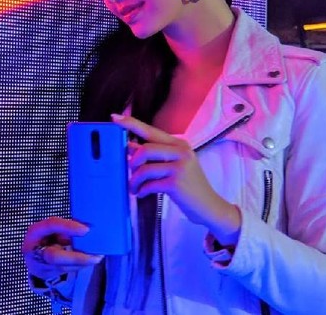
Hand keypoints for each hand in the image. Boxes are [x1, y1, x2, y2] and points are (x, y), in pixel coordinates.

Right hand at [22, 217, 103, 280]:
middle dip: (76, 257)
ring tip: (98, 257)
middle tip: (96, 257)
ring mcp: (39, 265)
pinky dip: (80, 266)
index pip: (51, 225)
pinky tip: (91, 261)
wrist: (33, 258)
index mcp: (34, 232)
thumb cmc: (45, 238)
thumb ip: (65, 228)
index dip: (68, 227)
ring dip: (82, 263)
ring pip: (63, 267)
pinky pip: (66, 271)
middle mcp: (34, 250)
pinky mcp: (47, 275)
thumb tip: (86, 227)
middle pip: (54, 256)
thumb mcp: (51, 229)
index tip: (86, 230)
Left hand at [111, 113, 240, 245]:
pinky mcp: (176, 184)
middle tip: (131, 173)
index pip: (150, 131)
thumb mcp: (174, 166)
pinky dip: (142, 190)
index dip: (131, 124)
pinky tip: (143, 194)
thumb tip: (130, 146)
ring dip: (135, 180)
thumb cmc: (189, 187)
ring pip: (144, 168)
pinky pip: (149, 184)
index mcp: (179, 144)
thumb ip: (154, 155)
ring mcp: (180, 167)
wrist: (210, 207)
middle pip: (145, 149)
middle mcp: (181, 152)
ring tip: (134, 188)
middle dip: (132, 162)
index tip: (115, 118)